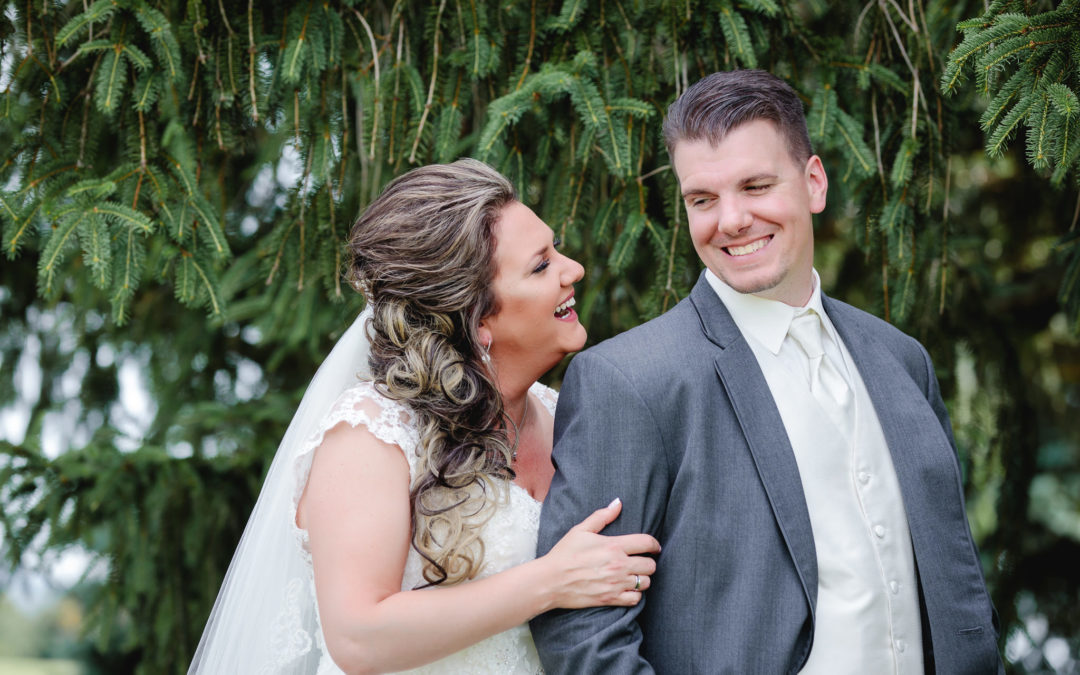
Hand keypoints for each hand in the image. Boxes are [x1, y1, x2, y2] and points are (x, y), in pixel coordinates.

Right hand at [541, 498, 660, 609]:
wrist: (551, 580)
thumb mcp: (581, 530)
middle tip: (641, 562)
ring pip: (645, 582)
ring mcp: (616, 583)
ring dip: (642, 578)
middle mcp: (618, 565)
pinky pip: (636, 599)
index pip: (647, 543)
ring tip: (634, 576)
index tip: (654, 547)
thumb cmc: (564, 554)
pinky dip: (635, 594)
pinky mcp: (611, 599)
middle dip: (648, 562)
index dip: (654, 544)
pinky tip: (627, 589)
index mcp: (613, 546)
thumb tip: (618, 503)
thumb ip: (602, 516)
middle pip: (650, 565)